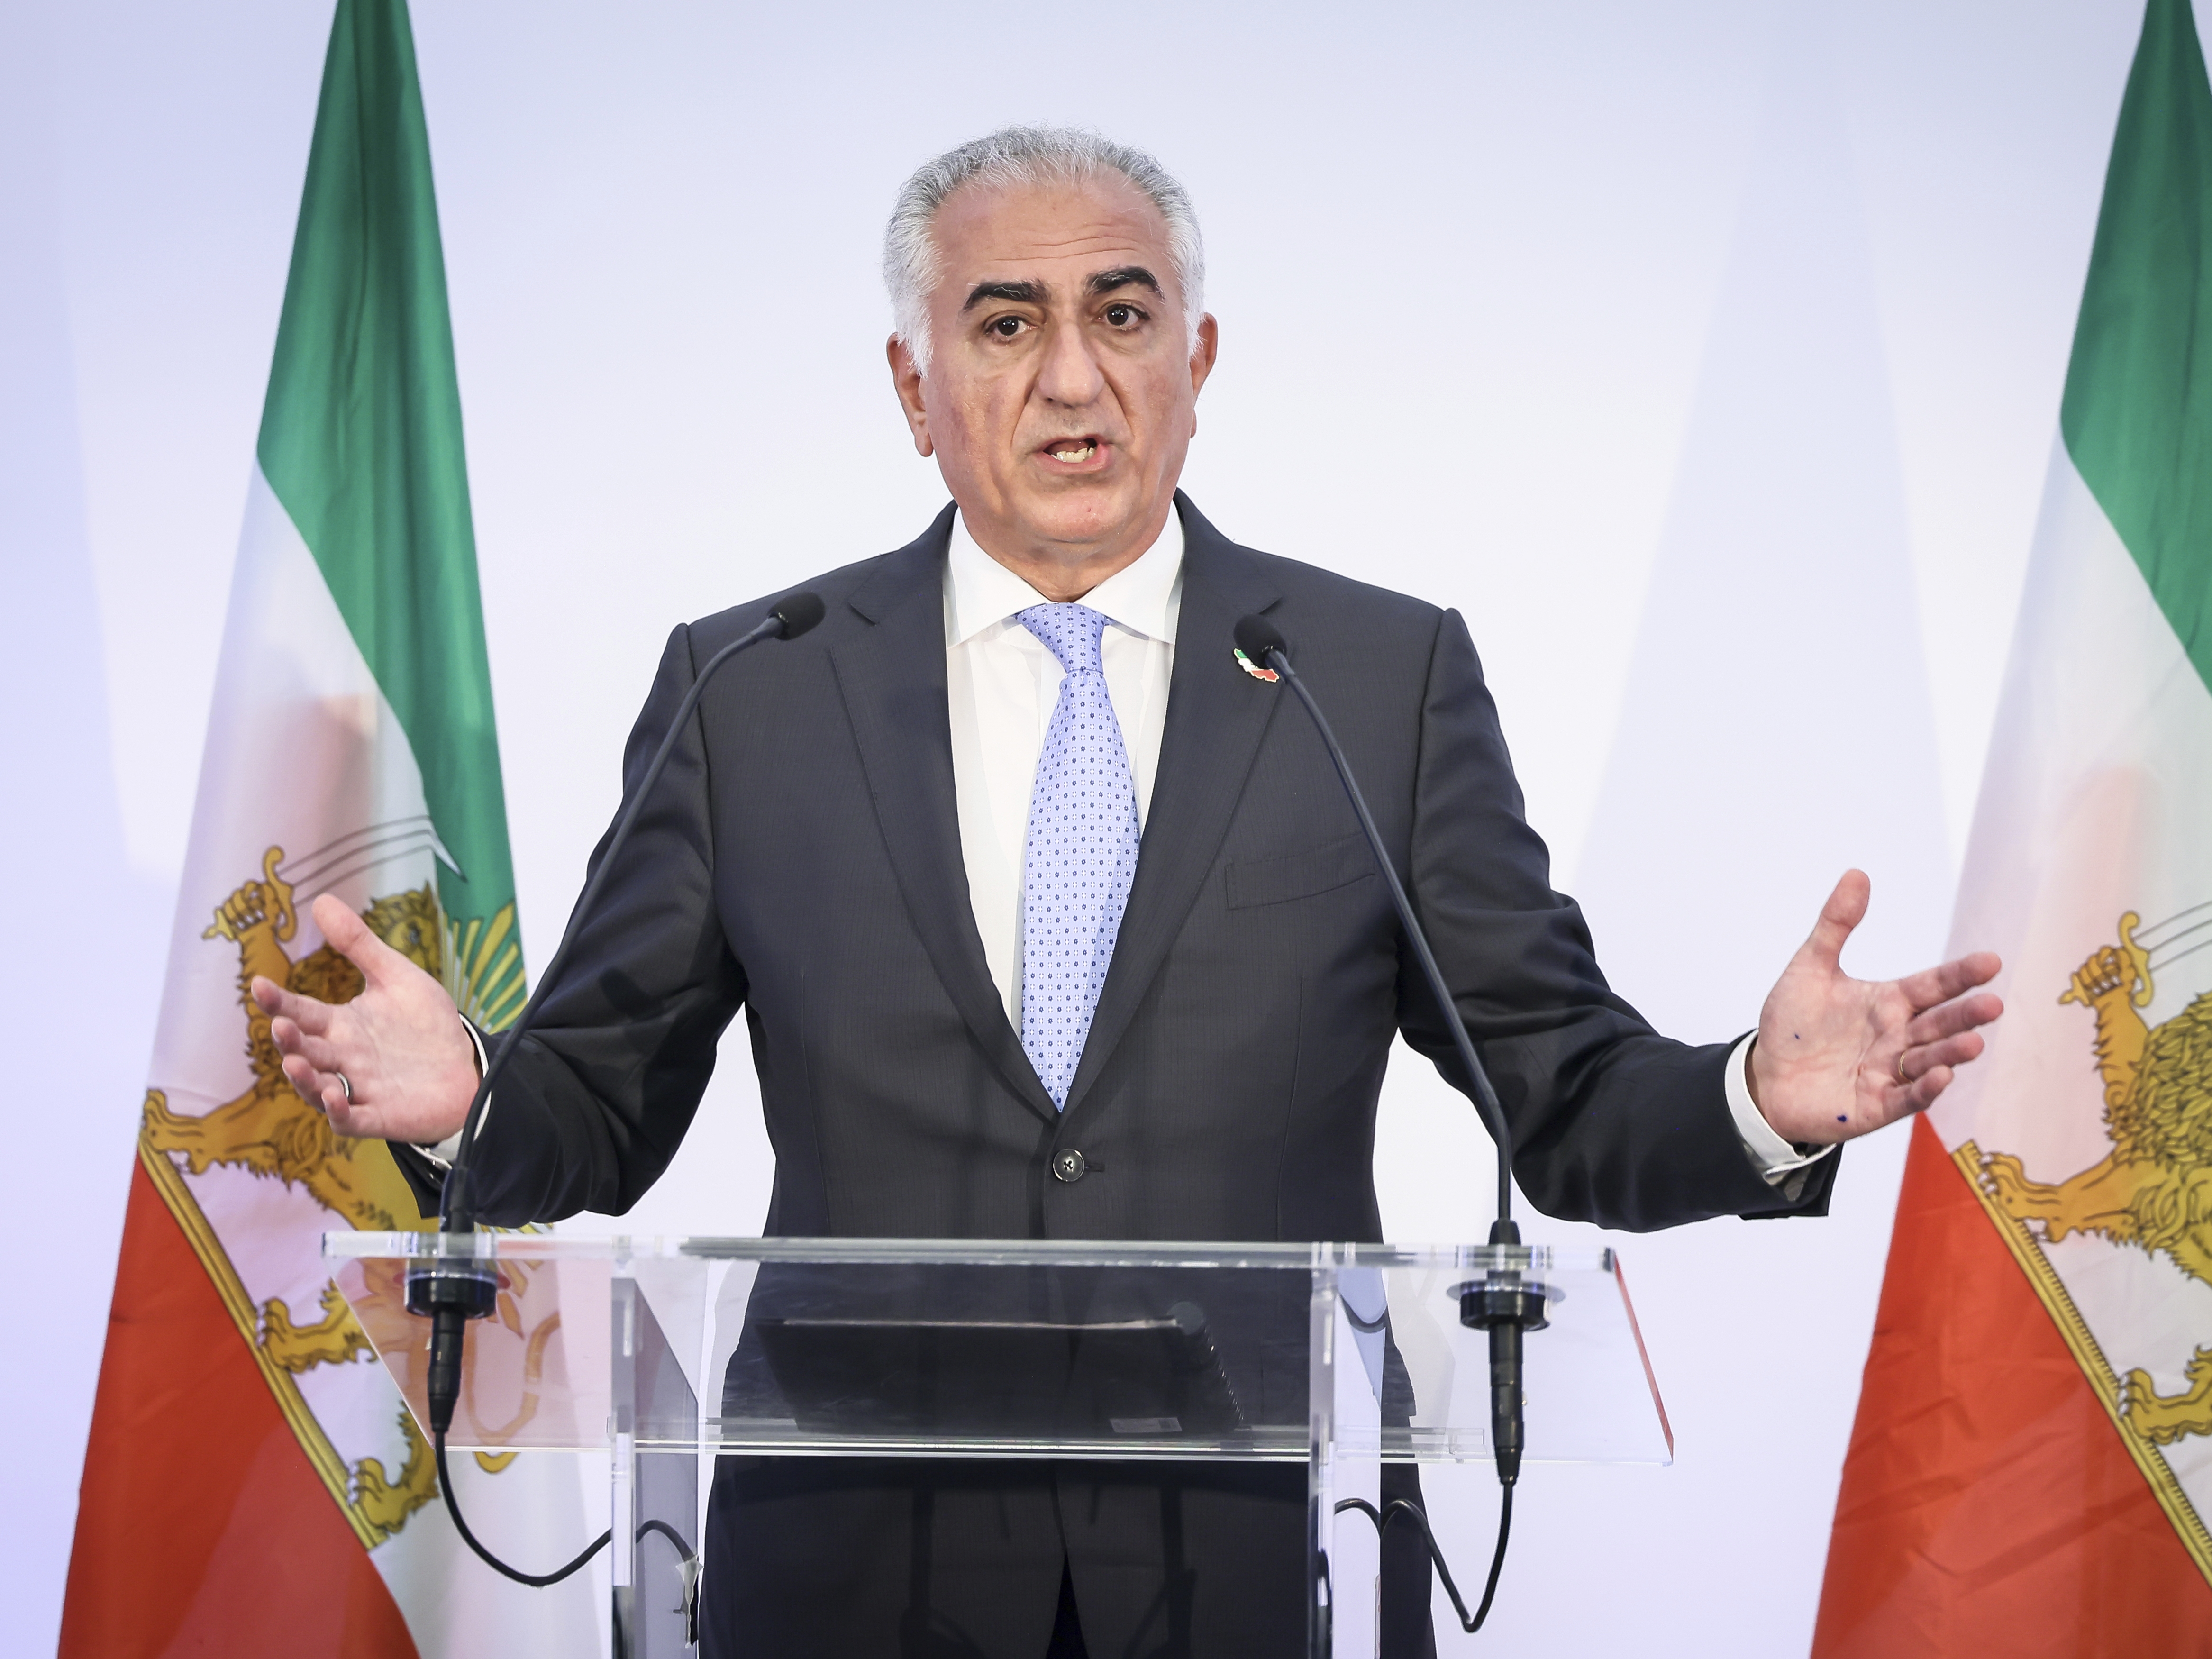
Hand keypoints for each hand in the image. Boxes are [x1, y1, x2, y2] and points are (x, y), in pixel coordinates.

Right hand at [251, 893, 479, 1144]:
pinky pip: (350, 1120)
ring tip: (293, 1062)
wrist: (466, 1067)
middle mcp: (343, 1058)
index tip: (259, 984)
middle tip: (281, 1025)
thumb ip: (358, 945)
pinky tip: (335, 1096)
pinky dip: (339, 1111)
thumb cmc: (425, 1025)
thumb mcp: (396, 977)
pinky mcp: (378, 1116)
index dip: (280, 1001)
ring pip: (317, 1087)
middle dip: (290, 1040)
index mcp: (342, 1026)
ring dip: (304, 1078)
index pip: (303, 1012)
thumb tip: (322, 900)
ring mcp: (358, 1089)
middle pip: (306, 1050)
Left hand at [1747, 870, 2001, 1145]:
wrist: (1763, 1077)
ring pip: (1930, 1060)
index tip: (1990, 962)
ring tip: (1973, 1042)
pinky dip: (1924, 1088)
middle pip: (1939, 1023)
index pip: (1932, 986)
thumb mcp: (1810, 969)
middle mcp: (1897, 1036)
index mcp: (1889, 1002)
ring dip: (1951, 1052)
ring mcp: (1890, 1072)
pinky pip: (1907, 1097)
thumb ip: (1835, 925)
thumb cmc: (1791, 1024)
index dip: (1960, 975)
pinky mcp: (1878, 1105)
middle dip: (1966, 1015)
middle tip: (1992, 1004)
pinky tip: (1941, 1076)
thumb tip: (1858, 873)